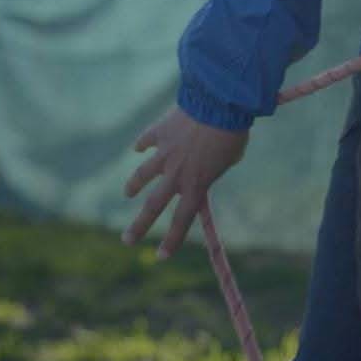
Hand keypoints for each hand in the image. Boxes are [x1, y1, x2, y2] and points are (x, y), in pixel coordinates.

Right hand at [121, 106, 248, 258]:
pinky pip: (147, 140)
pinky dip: (143, 144)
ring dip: (133, 185)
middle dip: (139, 226)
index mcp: (197, 184)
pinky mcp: (160, 132)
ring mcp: (164, 153)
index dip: (171, 240)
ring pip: (142, 174)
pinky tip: (138, 148)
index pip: (182, 220)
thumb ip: (216, 167)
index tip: (161, 257)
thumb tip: (210, 164)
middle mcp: (176, 173)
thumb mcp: (231, 158)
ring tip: (127, 193)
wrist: (219, 104)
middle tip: (127, 240)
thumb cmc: (233, 133)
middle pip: (153, 206)